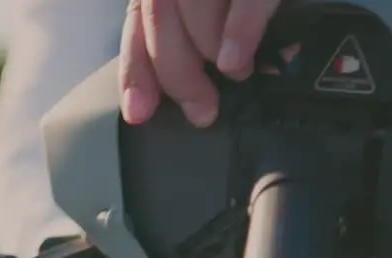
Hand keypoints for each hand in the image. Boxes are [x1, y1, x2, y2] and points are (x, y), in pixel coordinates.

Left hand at [120, 0, 283, 126]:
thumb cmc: (256, 7)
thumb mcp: (222, 21)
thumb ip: (194, 48)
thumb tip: (193, 97)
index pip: (137, 23)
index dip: (135, 70)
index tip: (140, 111)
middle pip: (158, 14)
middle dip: (177, 73)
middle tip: (202, 109)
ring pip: (192, 3)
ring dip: (209, 49)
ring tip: (236, 71)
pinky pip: (247, 0)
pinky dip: (239, 32)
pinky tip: (237, 61)